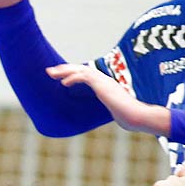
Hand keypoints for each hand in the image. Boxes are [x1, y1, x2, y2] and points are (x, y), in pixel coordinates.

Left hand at [45, 62, 169, 135]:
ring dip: (65, 71)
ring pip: (80, 70)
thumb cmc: (127, 116)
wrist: (135, 115)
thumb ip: (110, 108)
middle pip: (81, 69)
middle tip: (49, 70)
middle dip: (64, 68)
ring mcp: (103, 81)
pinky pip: (84, 77)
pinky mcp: (101, 84)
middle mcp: (104, 80)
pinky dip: (73, 78)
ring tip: (51, 73)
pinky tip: (64, 84)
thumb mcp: (113, 110)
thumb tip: (113, 117)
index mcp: (106, 84)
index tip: (60, 76)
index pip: (86, 74)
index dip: (73, 73)